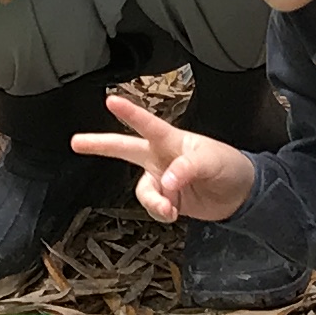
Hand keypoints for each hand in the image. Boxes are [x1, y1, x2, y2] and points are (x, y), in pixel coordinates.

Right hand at [74, 91, 260, 221]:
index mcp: (171, 141)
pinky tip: (175, 213)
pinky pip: (153, 207)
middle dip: (99, 144)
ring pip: (142, 190)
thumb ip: (187, 169)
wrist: (240, 194)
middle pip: (125, 149)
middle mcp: (161, 157)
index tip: (110, 101)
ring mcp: (161, 178)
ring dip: (153, 202)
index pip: (147, 124)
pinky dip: (161, 213)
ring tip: (170, 210)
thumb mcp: (212, 161)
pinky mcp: (166, 199)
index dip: (129, 113)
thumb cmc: (228, 166)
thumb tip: (166, 184)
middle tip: (76, 141)